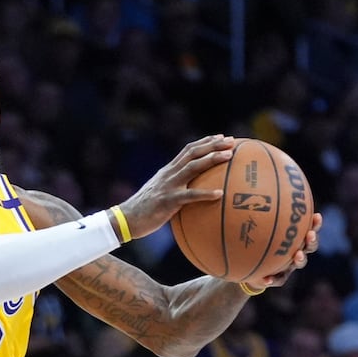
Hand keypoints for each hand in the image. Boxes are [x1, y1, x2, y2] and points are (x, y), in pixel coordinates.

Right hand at [116, 134, 232, 238]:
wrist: (126, 219)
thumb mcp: (159, 193)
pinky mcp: (168, 201)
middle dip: (213, 144)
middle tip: (232, 141)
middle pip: (193, 153)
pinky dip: (205, 194)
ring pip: (193, 167)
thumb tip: (189, 193)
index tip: (221, 137)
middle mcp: (169, 174)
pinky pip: (190, 195)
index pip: (188, 150)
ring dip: (212, 159)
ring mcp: (168, 186)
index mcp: (168, 171)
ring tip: (229, 157)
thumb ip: (173, 189)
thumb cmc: (143, 210)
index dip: (205, 141)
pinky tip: (219, 194)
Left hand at [250, 212, 322, 288]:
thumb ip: (261, 221)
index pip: (309, 229)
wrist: (250, 268)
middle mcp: (296, 252)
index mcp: (295, 240)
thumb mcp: (259, 232)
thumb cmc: (256, 245)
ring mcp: (290, 266)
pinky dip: (273, 279)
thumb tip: (253, 198)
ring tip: (298, 255)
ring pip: (300, 263)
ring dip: (301, 258)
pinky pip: (278, 280)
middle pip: (310, 246)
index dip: (315, 224)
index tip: (317, 216)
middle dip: (312, 240)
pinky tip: (267, 279)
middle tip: (309, 235)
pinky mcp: (280, 279)